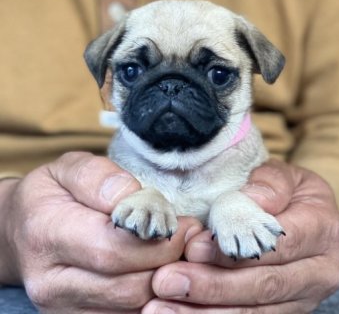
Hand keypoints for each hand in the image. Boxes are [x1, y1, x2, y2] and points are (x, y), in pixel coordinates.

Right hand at [0, 152, 201, 312]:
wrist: (19, 228)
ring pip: (131, 307)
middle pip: (127, 286)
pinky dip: (152, 297)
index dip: (156, 241)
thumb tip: (133, 197)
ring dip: (165, 282)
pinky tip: (161, 270)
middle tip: (189, 238)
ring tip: (180, 252)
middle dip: (168, 262)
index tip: (182, 224)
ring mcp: (61, 307)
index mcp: (47, 234)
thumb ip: (100, 178)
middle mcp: (52, 281)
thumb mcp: (69, 168)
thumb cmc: (51, 194)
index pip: (112, 249)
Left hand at [143, 160, 338, 313]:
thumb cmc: (286, 190)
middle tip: (166, 282)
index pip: (278, 245)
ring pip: (253, 312)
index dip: (235, 251)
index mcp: (321, 230)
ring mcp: (302, 296)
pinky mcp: (283, 309)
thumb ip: (270, 184)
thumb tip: (252, 201)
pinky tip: (181, 313)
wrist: (302, 210)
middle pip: (263, 285)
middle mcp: (317, 271)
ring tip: (162, 307)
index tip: (193, 250)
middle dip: (212, 287)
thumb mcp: (284, 176)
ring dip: (205, 312)